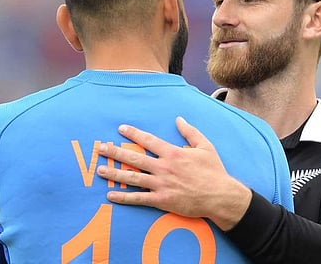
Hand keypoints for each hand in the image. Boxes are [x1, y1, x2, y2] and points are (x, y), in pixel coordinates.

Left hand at [97, 116, 251, 230]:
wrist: (220, 196)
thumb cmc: (213, 171)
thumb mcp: (205, 146)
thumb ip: (190, 132)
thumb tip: (179, 119)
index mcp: (173, 153)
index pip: (148, 140)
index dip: (133, 133)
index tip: (121, 129)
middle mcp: (164, 167)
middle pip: (135, 158)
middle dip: (116, 152)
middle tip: (101, 148)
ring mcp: (161, 185)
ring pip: (133, 178)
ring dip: (115, 174)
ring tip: (100, 170)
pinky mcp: (162, 201)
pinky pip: (139, 199)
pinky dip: (124, 198)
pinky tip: (111, 196)